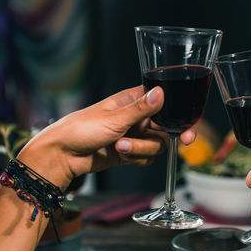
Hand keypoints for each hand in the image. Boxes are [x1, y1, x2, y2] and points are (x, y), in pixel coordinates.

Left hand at [17, 86, 194, 189]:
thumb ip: (142, 108)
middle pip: (166, 129)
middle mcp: (137, 118)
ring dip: (142, 149)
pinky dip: (137, 158)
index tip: (187, 129)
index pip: (165, 105)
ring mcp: (134, 136)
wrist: (63, 155)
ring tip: (121, 146)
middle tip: (181, 142)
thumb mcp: (114, 118)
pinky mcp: (129, 152)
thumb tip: (162, 92)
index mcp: (134, 101)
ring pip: (157, 145)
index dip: (180, 116)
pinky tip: (121, 154)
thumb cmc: (82, 129)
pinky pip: (146, 157)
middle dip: (164, 137)